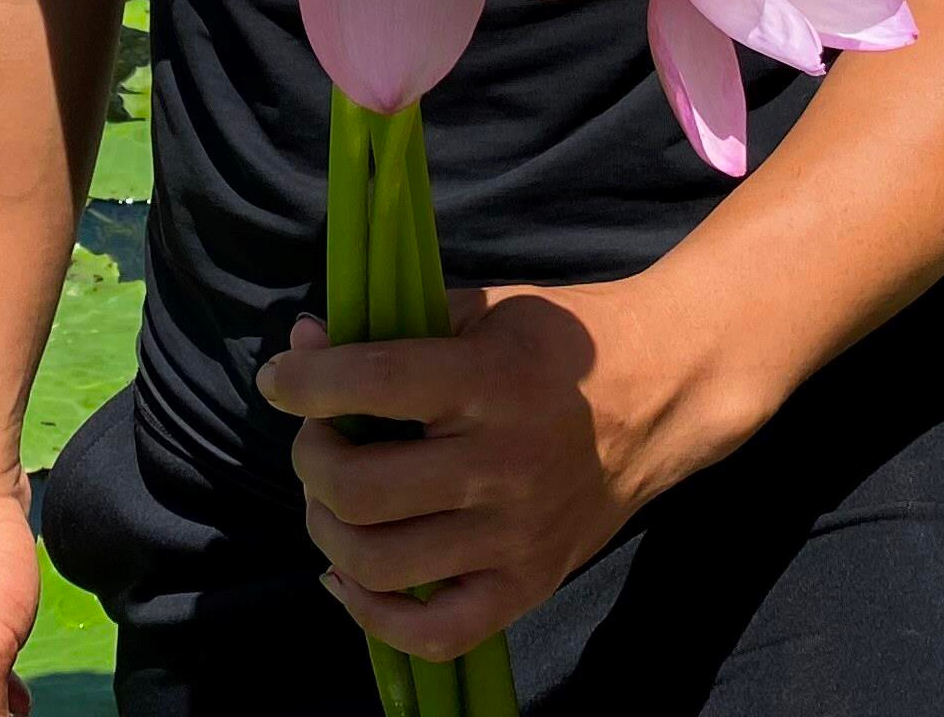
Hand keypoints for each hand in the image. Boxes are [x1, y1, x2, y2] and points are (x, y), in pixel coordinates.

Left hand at [258, 277, 763, 661]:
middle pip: (361, 487)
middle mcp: (503, 466)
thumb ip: (397, 322)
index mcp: (492, 382)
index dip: (305, 382)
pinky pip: (434, 633)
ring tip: (331, 499)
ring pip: (381, 564)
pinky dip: (372, 618)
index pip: (373, 384)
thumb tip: (306, 340)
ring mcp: (517, 537)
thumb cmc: (563, 344)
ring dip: (327, 530)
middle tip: (317, 438)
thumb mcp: (489, 310)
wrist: (664, 393)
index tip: (278, 378)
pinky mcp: (529, 584)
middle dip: (311, 459)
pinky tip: (347, 576)